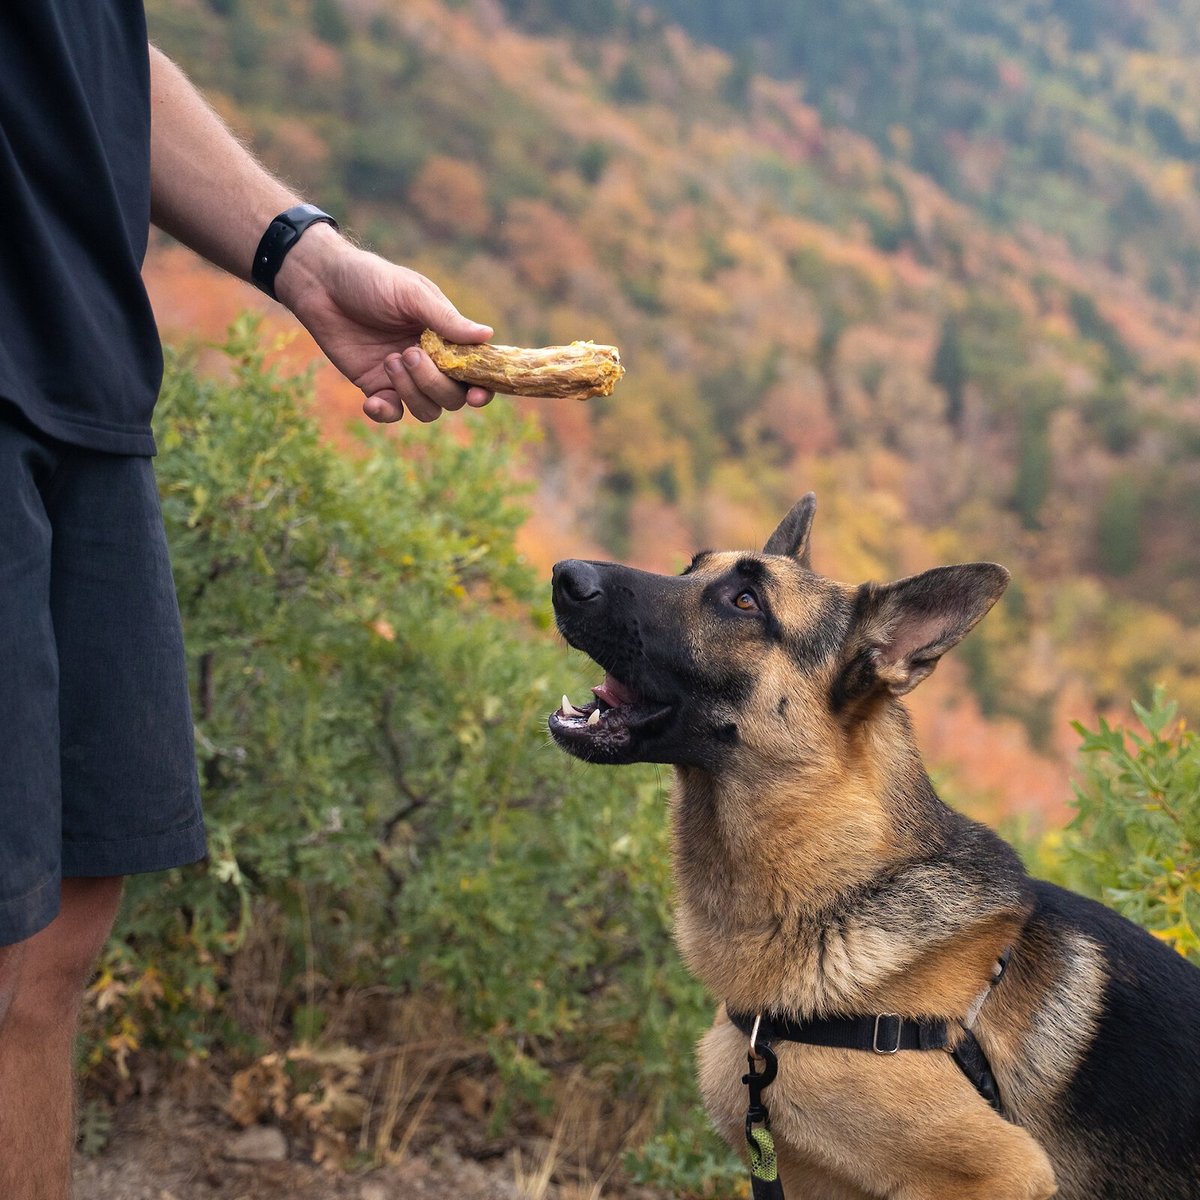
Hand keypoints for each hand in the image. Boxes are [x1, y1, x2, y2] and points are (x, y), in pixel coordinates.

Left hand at [275, 226, 493, 422]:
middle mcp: (431, 362)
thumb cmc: (371, 280)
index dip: (482, 388)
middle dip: (434, 383)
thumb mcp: (411, 294)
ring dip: (412, 393)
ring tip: (389, 359)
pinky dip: (385, 412)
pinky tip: (372, 400)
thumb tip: (487, 335)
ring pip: (427, 410)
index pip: (476, 372)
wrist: (322, 284)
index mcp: (447, 338)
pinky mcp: (376, 386)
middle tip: (409, 353)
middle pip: (452, 397)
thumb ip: (446, 319)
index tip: (476, 394)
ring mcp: (404, 377)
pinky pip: (392, 413)